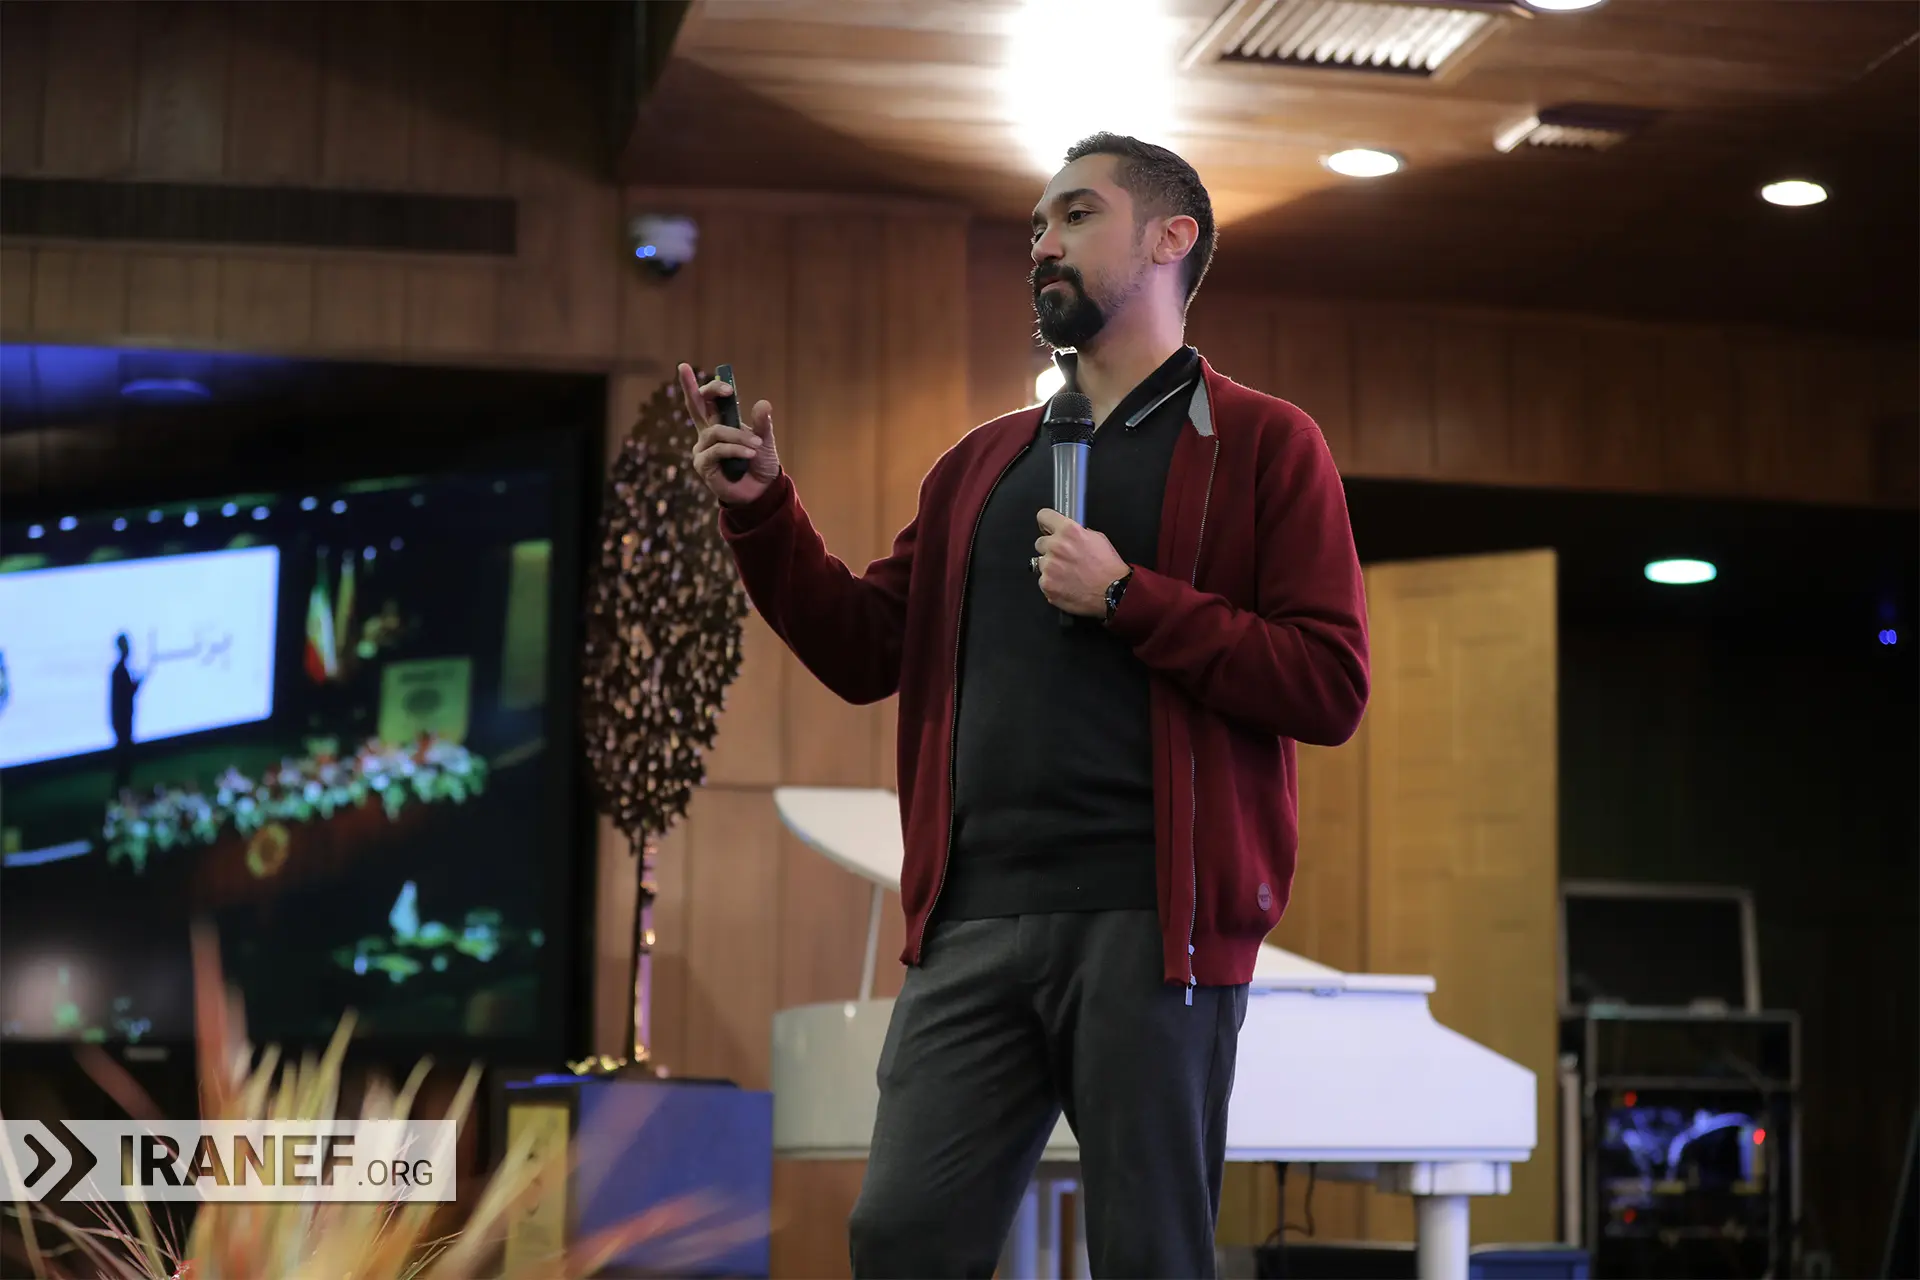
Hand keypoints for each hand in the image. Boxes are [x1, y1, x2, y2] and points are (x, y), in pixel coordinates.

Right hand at [681, 363, 781, 504]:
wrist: (762, 491)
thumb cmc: (759, 463)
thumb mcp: (764, 440)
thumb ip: (762, 423)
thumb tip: (763, 403)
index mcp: (720, 423)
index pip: (707, 400)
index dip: (711, 388)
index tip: (726, 384)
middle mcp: (707, 434)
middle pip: (694, 405)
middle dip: (688, 386)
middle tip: (684, 368)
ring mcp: (703, 449)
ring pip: (716, 432)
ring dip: (738, 436)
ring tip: (757, 446)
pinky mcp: (703, 465)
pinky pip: (717, 450)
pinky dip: (735, 449)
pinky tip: (749, 454)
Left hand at [1033, 509, 1127, 617]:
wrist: (1113, 592)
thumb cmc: (1108, 567)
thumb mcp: (1098, 538)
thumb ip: (1078, 533)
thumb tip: (1068, 533)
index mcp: (1069, 531)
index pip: (1044, 516)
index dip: (1046, 522)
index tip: (1047, 528)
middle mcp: (1056, 546)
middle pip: (1039, 543)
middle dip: (1049, 549)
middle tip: (1064, 558)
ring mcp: (1049, 567)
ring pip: (1040, 563)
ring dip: (1051, 567)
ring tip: (1068, 574)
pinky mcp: (1047, 584)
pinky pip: (1043, 581)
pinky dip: (1052, 583)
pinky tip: (1066, 584)